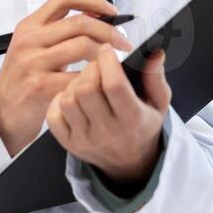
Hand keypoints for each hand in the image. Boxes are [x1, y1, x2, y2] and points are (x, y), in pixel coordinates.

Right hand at [0, 0, 133, 155]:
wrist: (2, 113)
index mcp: (30, 26)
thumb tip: (96, 13)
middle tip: (123, 42)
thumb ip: (59, 30)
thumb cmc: (23, 79)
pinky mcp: (39, 86)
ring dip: (106, 54)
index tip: (112, 12)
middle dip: (110, 31)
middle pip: (80, 22)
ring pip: (83, 46)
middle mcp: (30, 40)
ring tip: (113, 63)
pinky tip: (99, 82)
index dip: (93, 0)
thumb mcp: (34, 47)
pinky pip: (78, 76)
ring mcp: (33, 63)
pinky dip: (94, 78)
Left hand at [48, 45, 169, 190]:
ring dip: (74, 83)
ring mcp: (84, 139)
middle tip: (97, 65)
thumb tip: (154, 53)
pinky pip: (53, 116)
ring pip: (68, 100)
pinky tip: (73, 97)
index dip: (108, 61)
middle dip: (90, 68)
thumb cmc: (143, 124)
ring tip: (86, 81)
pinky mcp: (68, 143)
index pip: (114, 85)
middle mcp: (107, 132)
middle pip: (87, 89)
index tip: (107, 49)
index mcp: (133, 119)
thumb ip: (156, 77)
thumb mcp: (159, 103)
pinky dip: (60, 101)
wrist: (130, 163)